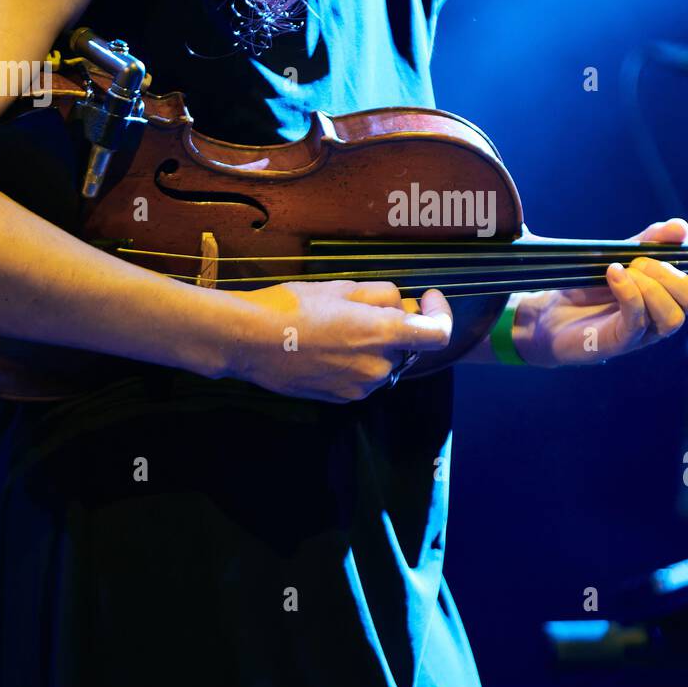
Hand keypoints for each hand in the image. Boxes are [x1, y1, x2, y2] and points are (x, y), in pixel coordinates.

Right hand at [223, 280, 452, 401]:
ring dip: (374, 344)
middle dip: (395, 324)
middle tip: (361, 306)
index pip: (438, 334)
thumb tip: (404, 305)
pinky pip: (363, 377)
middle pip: (407, 345)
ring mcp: (361, 388)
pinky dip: (356, 360)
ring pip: (384, 361)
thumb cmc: (292, 307)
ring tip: (337, 326)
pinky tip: (327, 346)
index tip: (427, 299)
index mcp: (384, 334)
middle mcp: (379, 368)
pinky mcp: (342, 399)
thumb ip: (384, 296)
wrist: (247, 341)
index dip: (440, 312)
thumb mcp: (342, 288)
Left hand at [512, 219, 687, 366]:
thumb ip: (651, 240)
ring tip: (623, 270)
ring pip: (674, 316)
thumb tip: (680, 227)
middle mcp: (667, 313)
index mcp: (676, 292)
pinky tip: (613, 274)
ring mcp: (647, 331)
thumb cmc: (592, 285)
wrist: (549, 311)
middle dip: (673, 272)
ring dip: (651, 284)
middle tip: (641, 261)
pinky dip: (629, 291)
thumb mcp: (622, 253)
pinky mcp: (622, 341)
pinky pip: (638, 319)